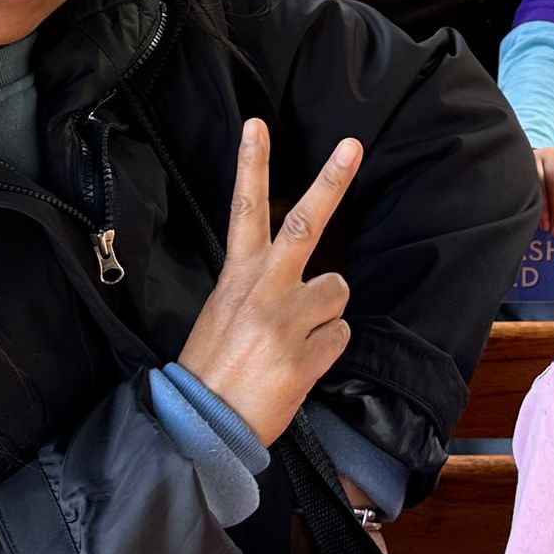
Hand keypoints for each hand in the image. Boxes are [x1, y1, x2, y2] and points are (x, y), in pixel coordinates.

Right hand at [179, 123, 360, 446]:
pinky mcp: (307, 355)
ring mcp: (287, 320)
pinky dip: (327, 351)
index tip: (257, 125)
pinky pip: (340, 337)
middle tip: (352, 145)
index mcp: (237, 276)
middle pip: (303, 223)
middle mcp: (264, 289)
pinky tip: (299, 366)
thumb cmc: (212, 371)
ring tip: (294, 341)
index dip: (251, 166)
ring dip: (326, 314)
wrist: (202, 428)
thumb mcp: (221, 314)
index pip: (244, 210)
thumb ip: (258, 287)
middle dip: (332, 181)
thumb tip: (300, 279)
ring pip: (337, 292)